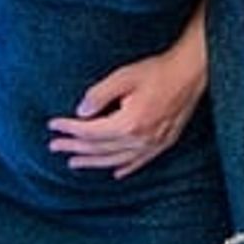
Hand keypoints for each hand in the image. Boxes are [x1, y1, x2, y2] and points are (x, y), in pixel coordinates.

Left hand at [47, 33, 207, 178]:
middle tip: (54, 146)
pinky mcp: (164, 142)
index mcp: (128, 123)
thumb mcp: (124, 77)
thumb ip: (99, 95)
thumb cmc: (158, 71)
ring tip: (74, 162)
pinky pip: (140, 162)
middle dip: (74, 147)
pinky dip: (125, 168)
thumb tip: (80, 112)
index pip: (90, 131)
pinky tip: (115, 172)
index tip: (53, 126)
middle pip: (99, 149)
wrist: (190, 73)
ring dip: (93, 162)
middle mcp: (140, 139)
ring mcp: (153, 144)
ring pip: (116, 160)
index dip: (69, 129)